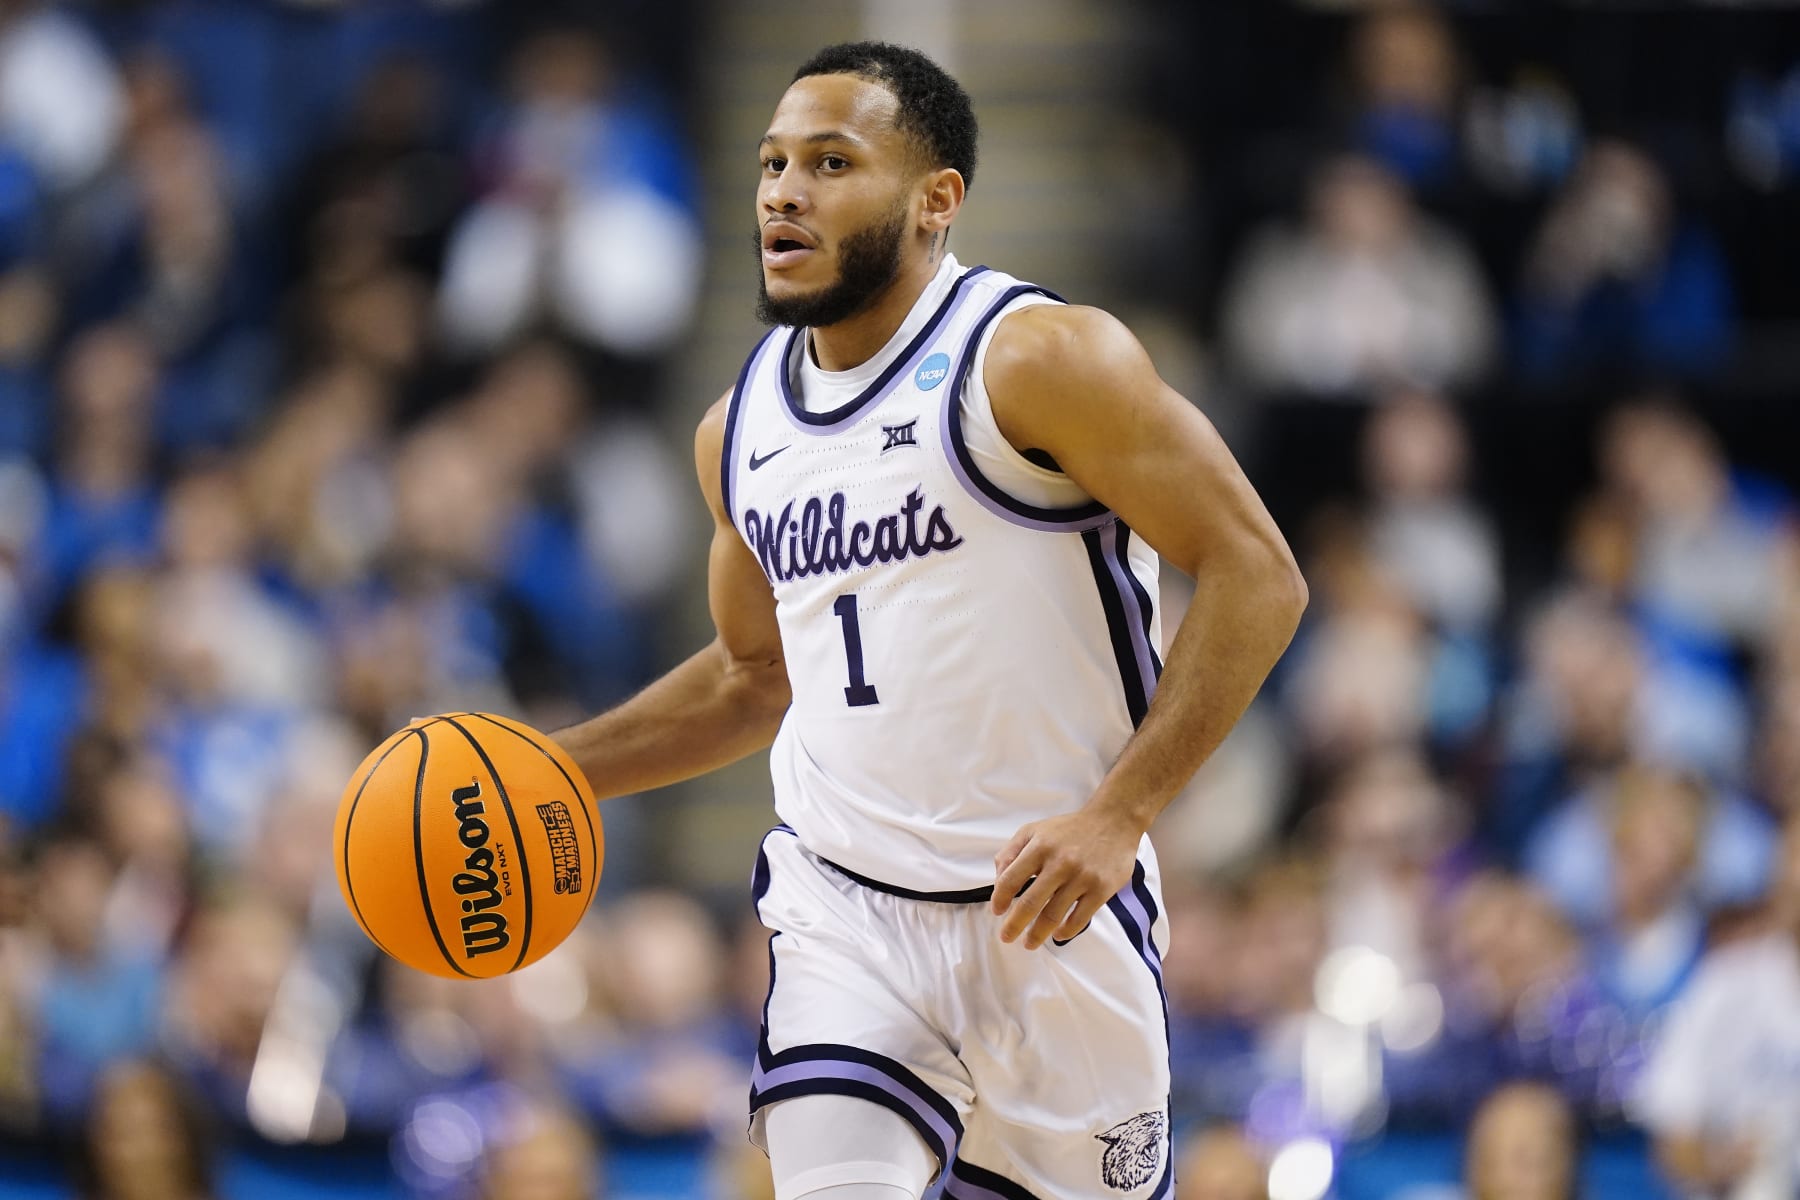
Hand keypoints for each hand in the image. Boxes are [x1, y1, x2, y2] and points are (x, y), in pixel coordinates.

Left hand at [991, 806, 1141, 948]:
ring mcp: (1082, 877)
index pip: (1010, 879)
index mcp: (1039, 847)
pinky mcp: (1101, 889)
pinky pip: (1080, 919)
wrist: (1113, 822)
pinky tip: (1058, 935)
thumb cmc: (1069, 830)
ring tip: (1029, 943)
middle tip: (1006, 937)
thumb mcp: (1034, 831)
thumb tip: (998, 880)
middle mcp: (1060, 862)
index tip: (997, 912)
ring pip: (1053, 915)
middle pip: (1030, 903)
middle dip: (1014, 925)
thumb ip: (1011, 852)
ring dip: (1037, 934)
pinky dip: (1066, 931)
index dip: (999, 899)